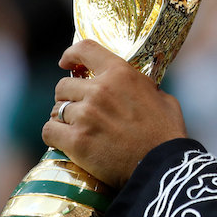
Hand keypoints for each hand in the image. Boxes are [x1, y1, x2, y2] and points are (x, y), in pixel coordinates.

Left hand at [42, 39, 187, 188]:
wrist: (162, 166)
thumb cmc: (166, 133)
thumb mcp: (162, 98)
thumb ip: (142, 86)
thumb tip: (136, 84)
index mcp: (121, 74)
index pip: (85, 49)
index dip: (71, 54)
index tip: (66, 63)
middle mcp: (99, 90)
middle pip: (63, 86)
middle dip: (69, 97)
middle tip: (79, 110)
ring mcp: (85, 115)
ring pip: (57, 110)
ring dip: (64, 118)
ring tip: (77, 129)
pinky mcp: (76, 141)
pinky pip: (49, 130)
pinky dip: (54, 135)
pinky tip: (65, 141)